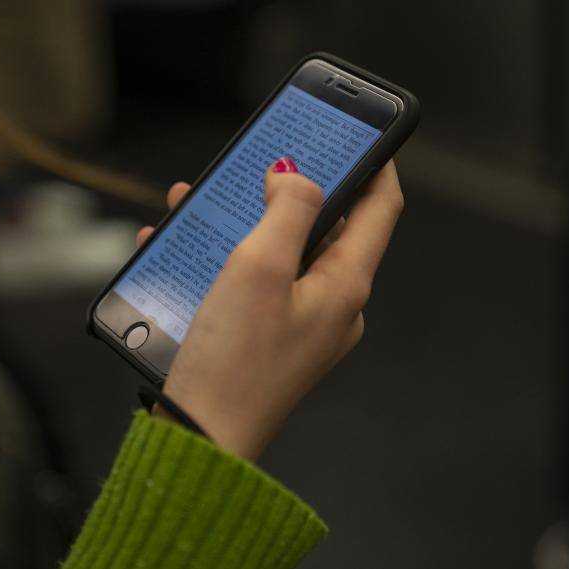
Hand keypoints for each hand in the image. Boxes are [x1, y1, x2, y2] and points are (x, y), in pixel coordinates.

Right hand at [139, 160, 403, 460]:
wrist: (201, 436)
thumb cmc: (233, 360)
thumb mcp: (260, 267)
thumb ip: (288, 209)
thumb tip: (296, 174)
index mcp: (346, 284)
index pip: (381, 208)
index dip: (375, 163)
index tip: (358, 131)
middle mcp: (333, 304)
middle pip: (326, 227)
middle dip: (290, 190)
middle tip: (262, 161)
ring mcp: (302, 322)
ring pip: (283, 252)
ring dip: (247, 222)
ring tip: (203, 200)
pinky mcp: (270, 336)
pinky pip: (257, 281)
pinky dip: (229, 258)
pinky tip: (187, 249)